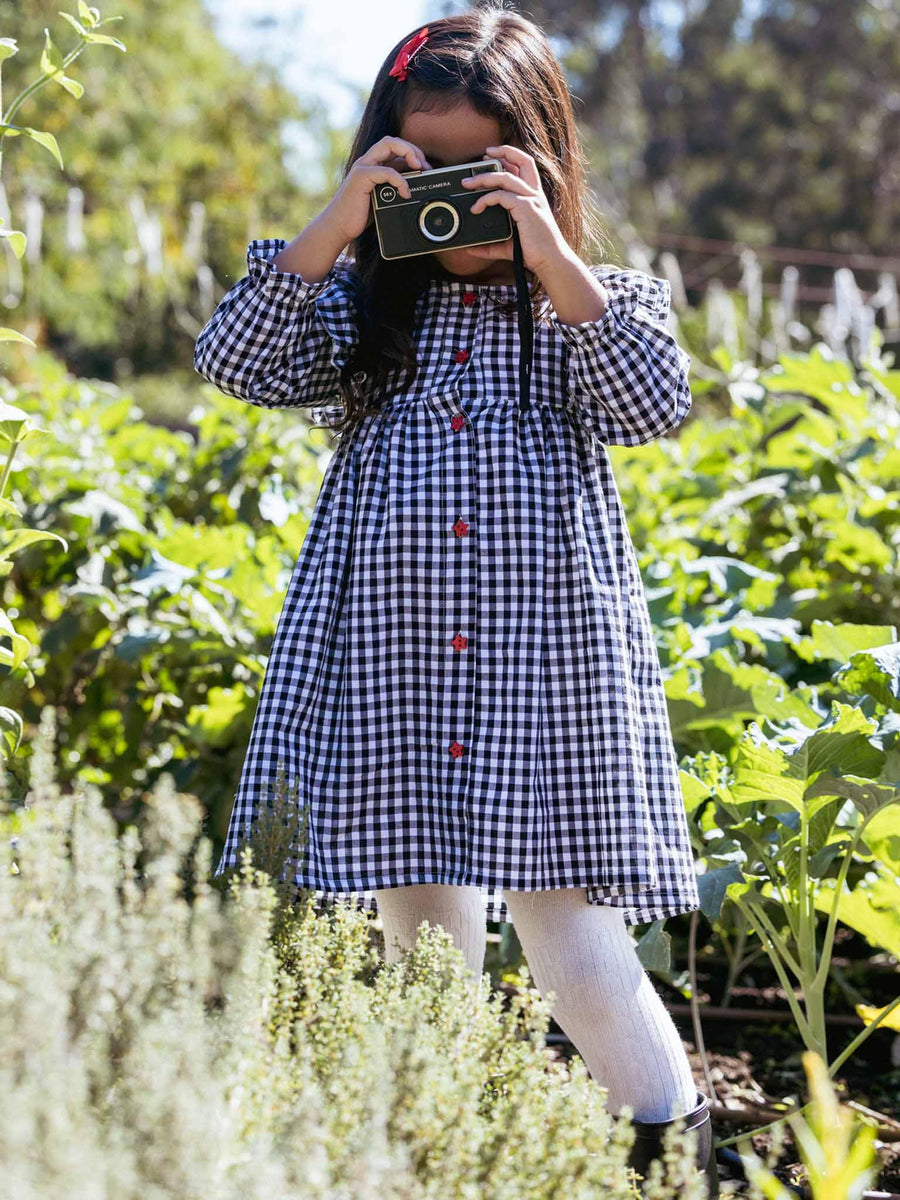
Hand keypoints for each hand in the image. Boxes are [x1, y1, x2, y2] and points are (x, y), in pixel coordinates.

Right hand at [323, 135, 432, 243]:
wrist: (339, 226)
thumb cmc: (359, 214)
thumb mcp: (382, 197)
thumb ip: (393, 186)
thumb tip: (414, 183)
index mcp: (372, 164)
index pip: (394, 147)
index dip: (412, 152)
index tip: (424, 168)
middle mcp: (367, 161)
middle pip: (392, 140)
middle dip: (413, 149)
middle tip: (425, 166)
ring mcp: (363, 167)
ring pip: (388, 144)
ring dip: (409, 153)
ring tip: (420, 169)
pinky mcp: (361, 177)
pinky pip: (386, 171)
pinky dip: (400, 180)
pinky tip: (405, 192)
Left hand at [460, 144, 570, 277]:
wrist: (550, 262)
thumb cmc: (535, 253)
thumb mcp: (509, 246)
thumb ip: (490, 246)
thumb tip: (471, 250)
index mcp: (534, 197)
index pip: (525, 166)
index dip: (510, 155)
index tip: (491, 156)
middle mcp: (534, 194)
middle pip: (521, 160)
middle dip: (501, 152)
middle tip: (480, 157)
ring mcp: (531, 199)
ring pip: (505, 176)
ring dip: (484, 177)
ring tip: (467, 184)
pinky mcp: (526, 208)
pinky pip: (501, 196)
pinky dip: (485, 199)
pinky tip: (476, 209)